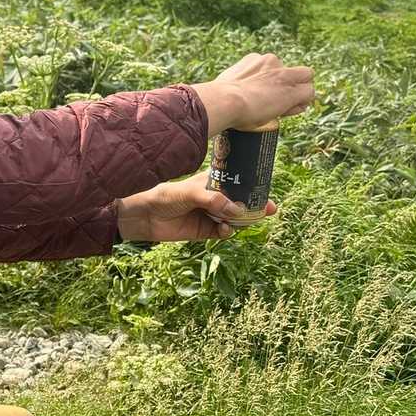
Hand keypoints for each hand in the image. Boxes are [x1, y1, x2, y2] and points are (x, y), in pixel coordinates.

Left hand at [115, 170, 277, 242]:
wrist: (145, 217)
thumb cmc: (165, 196)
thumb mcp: (189, 193)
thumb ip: (212, 200)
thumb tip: (235, 210)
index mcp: (211, 183)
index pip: (236, 182)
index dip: (251, 186)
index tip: (265, 188)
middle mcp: (214, 199)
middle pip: (240, 202)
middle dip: (254, 205)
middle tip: (269, 209)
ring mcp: (211, 215)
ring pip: (234, 218)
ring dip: (242, 220)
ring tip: (246, 220)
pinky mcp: (205, 232)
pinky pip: (223, 233)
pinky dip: (228, 232)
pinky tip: (226, 230)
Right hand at [192, 53, 315, 135]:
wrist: (226, 100)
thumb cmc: (219, 98)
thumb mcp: (225, 86)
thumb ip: (232, 84)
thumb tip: (222, 93)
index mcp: (254, 59)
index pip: (272, 69)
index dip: (273, 83)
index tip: (263, 96)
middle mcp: (271, 61)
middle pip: (290, 72)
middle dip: (288, 85)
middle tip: (276, 103)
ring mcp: (283, 74)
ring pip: (305, 78)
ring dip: (298, 93)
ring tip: (283, 108)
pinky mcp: (292, 89)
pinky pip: (309, 93)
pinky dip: (303, 102)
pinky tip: (290, 110)